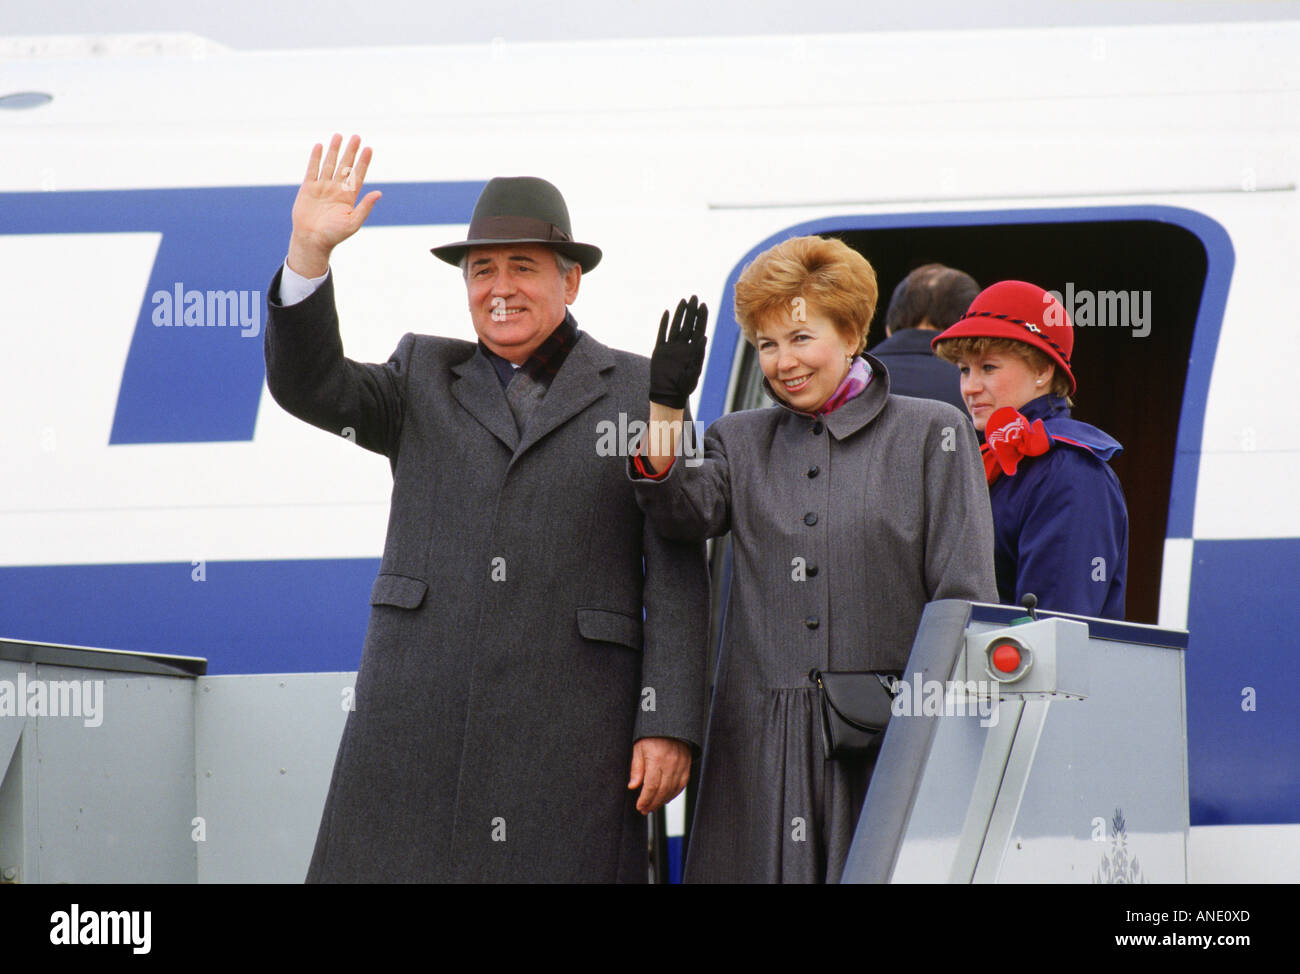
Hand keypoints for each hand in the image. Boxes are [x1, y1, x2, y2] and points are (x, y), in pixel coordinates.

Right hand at [286, 134, 382, 277]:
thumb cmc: (334, 234)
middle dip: (351, 151)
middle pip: (345, 166)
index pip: (358, 175)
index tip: (369, 149)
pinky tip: (320, 146)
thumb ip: (365, 207)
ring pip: (329, 164)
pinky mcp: (308, 188)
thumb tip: (379, 193)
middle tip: (356, 137)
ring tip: (339, 136)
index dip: (363, 162)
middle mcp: (336, 189)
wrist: (312, 240)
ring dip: (334, 150)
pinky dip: (316, 158)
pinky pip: (312, 169)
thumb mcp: (353, 222)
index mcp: (348, 197)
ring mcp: (322, 187)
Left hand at [628, 737, 691, 814]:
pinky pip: (682, 784)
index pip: (651, 786)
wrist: (670, 723)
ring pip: (673, 790)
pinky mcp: (687, 765)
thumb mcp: (639, 748)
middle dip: (653, 803)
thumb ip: (636, 768)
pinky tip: (666, 797)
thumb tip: (632, 786)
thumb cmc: (652, 734)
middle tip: (645, 810)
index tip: (639, 806)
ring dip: (663, 801)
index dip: (645, 799)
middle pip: (663, 791)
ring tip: (653, 806)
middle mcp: (671, 763)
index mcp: (657, 758)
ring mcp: (681, 764)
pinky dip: (674, 793)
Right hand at [649, 295, 707, 408]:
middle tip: (695, 297)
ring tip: (684, 300)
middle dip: (692, 311)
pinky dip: (664, 323)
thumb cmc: (684, 387)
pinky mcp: (660, 350)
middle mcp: (682, 346)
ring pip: (676, 326)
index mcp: (693, 351)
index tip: (703, 305)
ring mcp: (671, 347)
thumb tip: (704, 337)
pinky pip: (662, 333)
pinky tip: (667, 312)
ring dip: (680, 313)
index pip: (698, 329)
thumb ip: (698, 354)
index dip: (701, 317)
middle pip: (688, 324)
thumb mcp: (694, 370)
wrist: (668, 395)